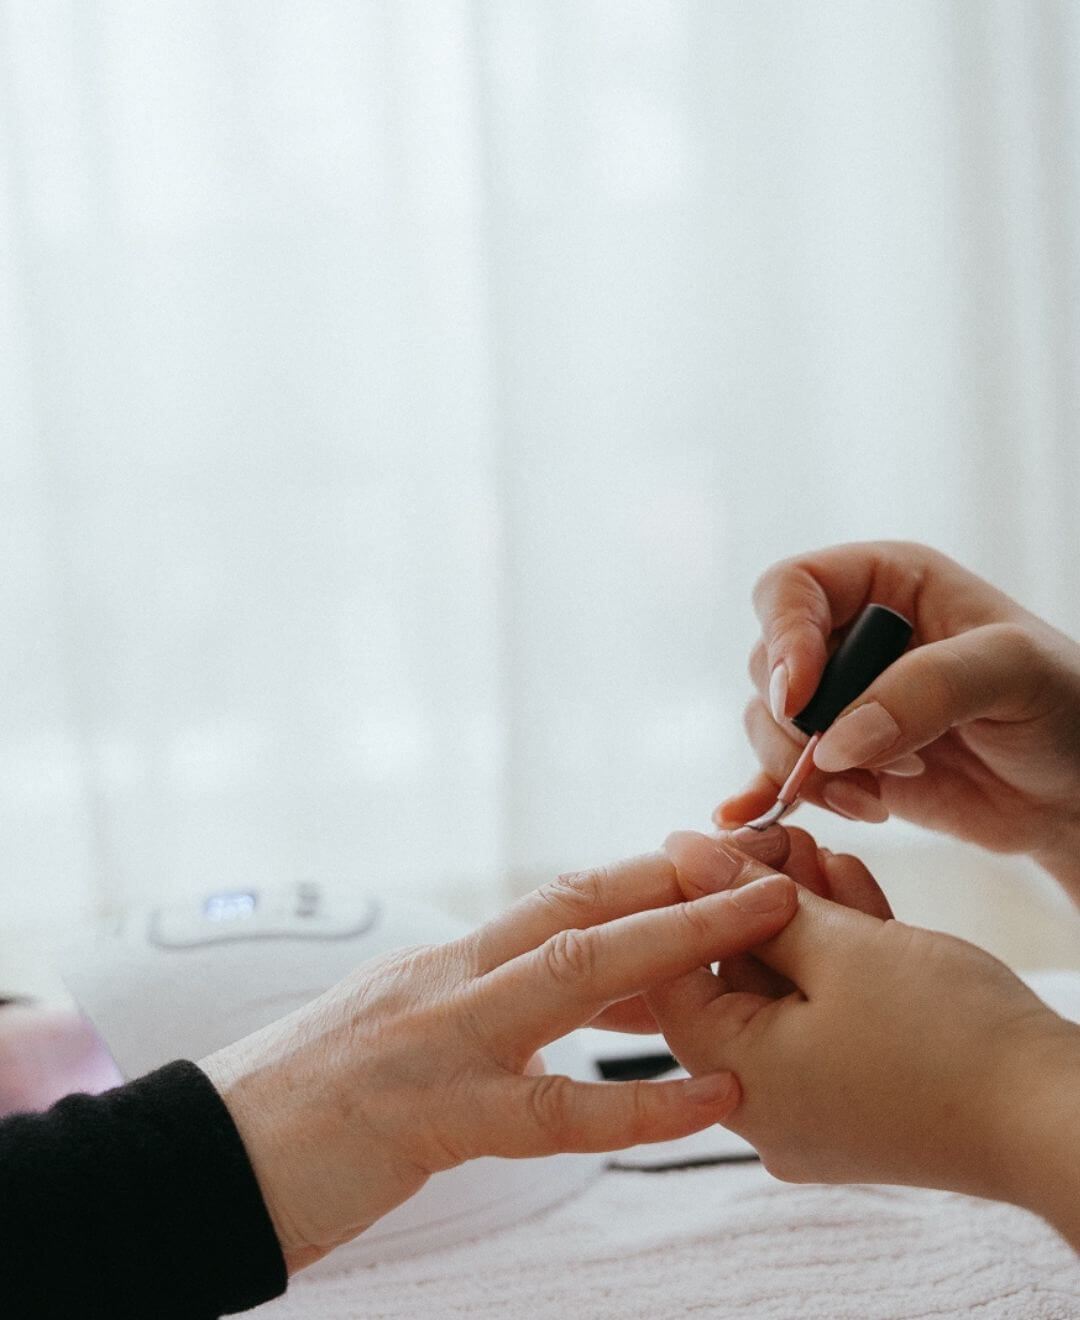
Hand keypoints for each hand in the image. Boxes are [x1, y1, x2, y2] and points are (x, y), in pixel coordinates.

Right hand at [200, 845, 797, 1272]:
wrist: (208, 1159)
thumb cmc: (309, 1102)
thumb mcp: (397, 1026)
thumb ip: (471, 1003)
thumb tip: (540, 992)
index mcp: (448, 961)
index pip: (562, 898)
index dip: (645, 874)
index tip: (717, 857)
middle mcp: (452, 979)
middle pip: (584, 907)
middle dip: (683, 881)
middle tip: (771, 862)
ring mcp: (443, 1039)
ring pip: (580, 973)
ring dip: (682, 943)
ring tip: (772, 928)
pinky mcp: (434, 1116)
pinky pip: (555, 1108)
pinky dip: (643, 1104)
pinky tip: (715, 1098)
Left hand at [645, 853, 1079, 1247]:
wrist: (1060, 1118)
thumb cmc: (946, 1036)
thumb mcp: (839, 948)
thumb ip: (749, 896)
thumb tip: (681, 852)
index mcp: (736, 1079)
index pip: (671, 974)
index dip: (690, 897)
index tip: (716, 844)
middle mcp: (763, 1109)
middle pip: (733, 982)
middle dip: (757, 901)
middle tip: (780, 837)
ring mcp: (816, 1112)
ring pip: (787, 994)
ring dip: (802, 920)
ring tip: (818, 852)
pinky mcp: (863, 1104)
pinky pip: (827, 1022)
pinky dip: (837, 963)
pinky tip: (849, 894)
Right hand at [715, 541, 1079, 891]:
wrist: (1078, 789)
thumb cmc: (1065, 705)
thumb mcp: (1012, 673)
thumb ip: (925, 691)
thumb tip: (833, 741)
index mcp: (886, 583)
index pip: (791, 588)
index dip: (782, 639)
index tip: (800, 701)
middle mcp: (850, 635)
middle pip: (768, 664)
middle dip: (802, 723)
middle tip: (867, 762)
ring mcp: (841, 701)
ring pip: (768, 723)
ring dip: (806, 769)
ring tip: (878, 796)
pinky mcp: (840, 761)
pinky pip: (779, 773)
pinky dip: (768, 796)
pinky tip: (754, 817)